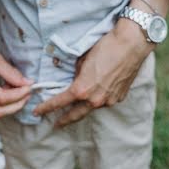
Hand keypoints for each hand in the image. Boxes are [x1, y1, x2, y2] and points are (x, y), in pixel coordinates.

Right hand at [0, 33, 32, 117]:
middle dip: (16, 105)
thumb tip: (26, 84)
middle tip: (27, 94)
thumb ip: (11, 73)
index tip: (29, 87)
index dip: (18, 95)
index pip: (1, 98)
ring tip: (18, 91)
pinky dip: (0, 103)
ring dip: (9, 105)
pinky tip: (6, 91)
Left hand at [33, 19, 152, 125]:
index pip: (60, 102)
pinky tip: (98, 91)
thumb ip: (77, 73)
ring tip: (77, 105)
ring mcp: (109, 101)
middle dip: (64, 120)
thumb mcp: (83, 59)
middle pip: (76, 115)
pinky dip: (98, 98)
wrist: (131, 44)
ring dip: (83, 107)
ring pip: (92, 107)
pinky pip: (105, 101)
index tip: (37, 111)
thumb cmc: (105, 47)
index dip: (47, 107)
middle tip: (55, 124)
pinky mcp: (120, 97)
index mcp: (82, 90)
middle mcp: (95, 100)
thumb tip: (75, 77)